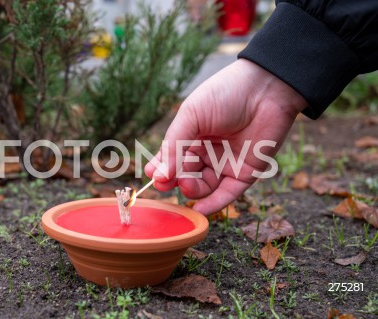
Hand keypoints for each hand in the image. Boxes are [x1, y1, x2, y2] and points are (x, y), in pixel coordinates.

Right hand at [145, 59, 307, 214]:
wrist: (267, 88)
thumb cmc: (225, 94)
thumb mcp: (191, 116)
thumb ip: (174, 145)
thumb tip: (157, 176)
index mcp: (192, 135)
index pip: (171, 158)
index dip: (161, 168)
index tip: (152, 177)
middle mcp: (207, 151)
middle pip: (185, 174)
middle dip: (175, 179)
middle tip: (167, 182)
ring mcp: (226, 163)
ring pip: (203, 186)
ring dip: (192, 190)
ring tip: (185, 184)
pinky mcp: (246, 172)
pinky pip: (228, 193)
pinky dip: (214, 203)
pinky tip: (200, 209)